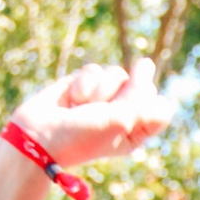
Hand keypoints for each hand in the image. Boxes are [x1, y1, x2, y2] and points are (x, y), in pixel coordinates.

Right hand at [9, 57, 173, 166]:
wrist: (38, 136)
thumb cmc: (82, 136)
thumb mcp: (120, 121)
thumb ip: (140, 96)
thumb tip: (148, 63)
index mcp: (138, 131)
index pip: (160, 107)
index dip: (146, 105)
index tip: (125, 113)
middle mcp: (124, 113)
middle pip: (142, 86)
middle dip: (121, 94)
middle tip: (101, 109)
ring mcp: (104, 98)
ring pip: (118, 73)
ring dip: (100, 89)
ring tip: (82, 106)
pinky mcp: (84, 84)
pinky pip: (95, 70)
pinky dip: (84, 83)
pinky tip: (71, 99)